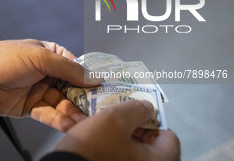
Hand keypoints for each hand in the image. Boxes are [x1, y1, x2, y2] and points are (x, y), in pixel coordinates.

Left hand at [0, 39, 96, 131]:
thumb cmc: (10, 58)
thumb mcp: (41, 57)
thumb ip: (68, 69)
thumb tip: (95, 79)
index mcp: (54, 56)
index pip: (78, 68)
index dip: (91, 79)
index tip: (106, 91)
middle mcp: (50, 74)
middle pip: (73, 89)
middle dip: (85, 100)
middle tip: (99, 111)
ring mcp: (42, 91)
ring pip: (62, 104)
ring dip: (74, 113)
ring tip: (86, 122)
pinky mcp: (32, 107)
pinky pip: (49, 114)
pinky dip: (59, 120)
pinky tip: (71, 126)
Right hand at [56, 100, 179, 160]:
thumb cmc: (93, 149)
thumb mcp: (115, 119)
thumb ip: (136, 109)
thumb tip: (147, 108)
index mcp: (158, 160)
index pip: (169, 136)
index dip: (154, 119)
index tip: (139, 111)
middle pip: (150, 143)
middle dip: (134, 125)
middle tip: (120, 115)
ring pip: (132, 149)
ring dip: (120, 135)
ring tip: (105, 123)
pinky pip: (118, 156)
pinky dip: (111, 146)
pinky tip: (97, 136)